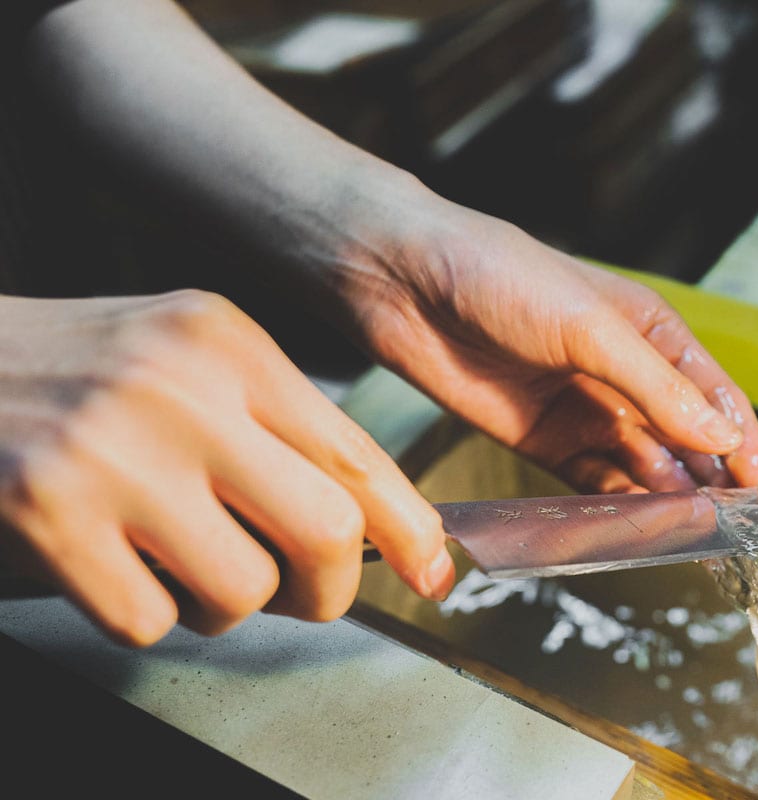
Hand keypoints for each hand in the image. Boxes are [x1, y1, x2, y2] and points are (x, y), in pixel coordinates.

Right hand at [0, 291, 453, 646]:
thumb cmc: (70, 369)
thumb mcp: (184, 359)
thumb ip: (270, 423)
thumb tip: (362, 518)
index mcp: (226, 344)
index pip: (354, 453)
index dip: (410, 526)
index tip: (431, 567)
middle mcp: (181, 390)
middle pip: (325, 529)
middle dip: (328, 587)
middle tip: (303, 590)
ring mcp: (114, 451)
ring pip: (244, 589)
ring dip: (224, 604)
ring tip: (180, 564)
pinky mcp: (48, 511)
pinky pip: (149, 618)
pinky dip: (141, 613)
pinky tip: (113, 566)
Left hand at [322, 177, 757, 494]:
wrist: (404, 285)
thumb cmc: (500, 276)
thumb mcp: (590, 326)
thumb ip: (656, 386)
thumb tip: (722, 438)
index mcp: (649, 332)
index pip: (713, 394)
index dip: (741, 438)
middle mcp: (625, 376)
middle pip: (684, 438)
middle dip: (710, 479)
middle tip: (730, 524)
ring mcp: (585, 412)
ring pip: (643, 467)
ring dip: (668, 499)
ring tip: (691, 533)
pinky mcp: (543, 443)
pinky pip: (592, 485)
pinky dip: (618, 507)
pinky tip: (638, 527)